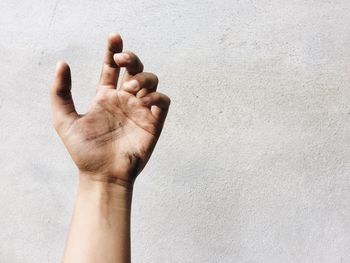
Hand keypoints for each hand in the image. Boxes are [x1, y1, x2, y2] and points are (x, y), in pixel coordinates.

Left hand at [50, 33, 169, 186]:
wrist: (102, 175)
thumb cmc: (84, 151)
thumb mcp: (64, 120)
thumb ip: (60, 92)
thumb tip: (62, 63)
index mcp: (105, 97)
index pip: (111, 68)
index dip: (114, 50)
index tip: (114, 37)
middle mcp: (124, 100)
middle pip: (134, 68)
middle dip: (131, 58)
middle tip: (122, 61)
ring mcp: (140, 110)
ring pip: (151, 81)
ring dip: (143, 78)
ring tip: (130, 89)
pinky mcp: (154, 122)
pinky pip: (163, 101)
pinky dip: (156, 96)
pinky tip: (142, 102)